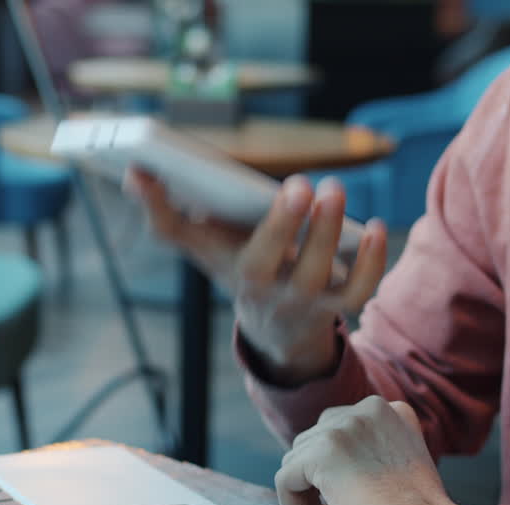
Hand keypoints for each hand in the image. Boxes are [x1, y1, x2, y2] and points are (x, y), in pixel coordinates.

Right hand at [125, 169, 388, 383]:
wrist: (275, 329)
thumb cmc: (235, 267)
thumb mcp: (200, 246)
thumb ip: (165, 213)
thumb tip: (133, 170)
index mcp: (238, 275)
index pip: (222, 250)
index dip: (202, 217)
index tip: (193, 180)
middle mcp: (273, 293)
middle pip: (280, 266)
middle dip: (289, 226)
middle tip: (299, 183)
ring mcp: (308, 301)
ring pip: (324, 277)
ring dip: (330, 233)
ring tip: (333, 189)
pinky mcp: (339, 304)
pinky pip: (361, 288)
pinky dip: (372, 259)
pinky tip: (376, 226)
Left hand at [274, 396, 478, 504]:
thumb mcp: (401, 470)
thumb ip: (371, 457)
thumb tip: (332, 471)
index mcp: (392, 412)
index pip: (340, 432)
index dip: (335, 475)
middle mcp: (369, 410)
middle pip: (313, 443)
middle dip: (316, 486)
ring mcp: (346, 427)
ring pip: (295, 463)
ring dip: (305, 503)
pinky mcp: (324, 452)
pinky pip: (286, 482)